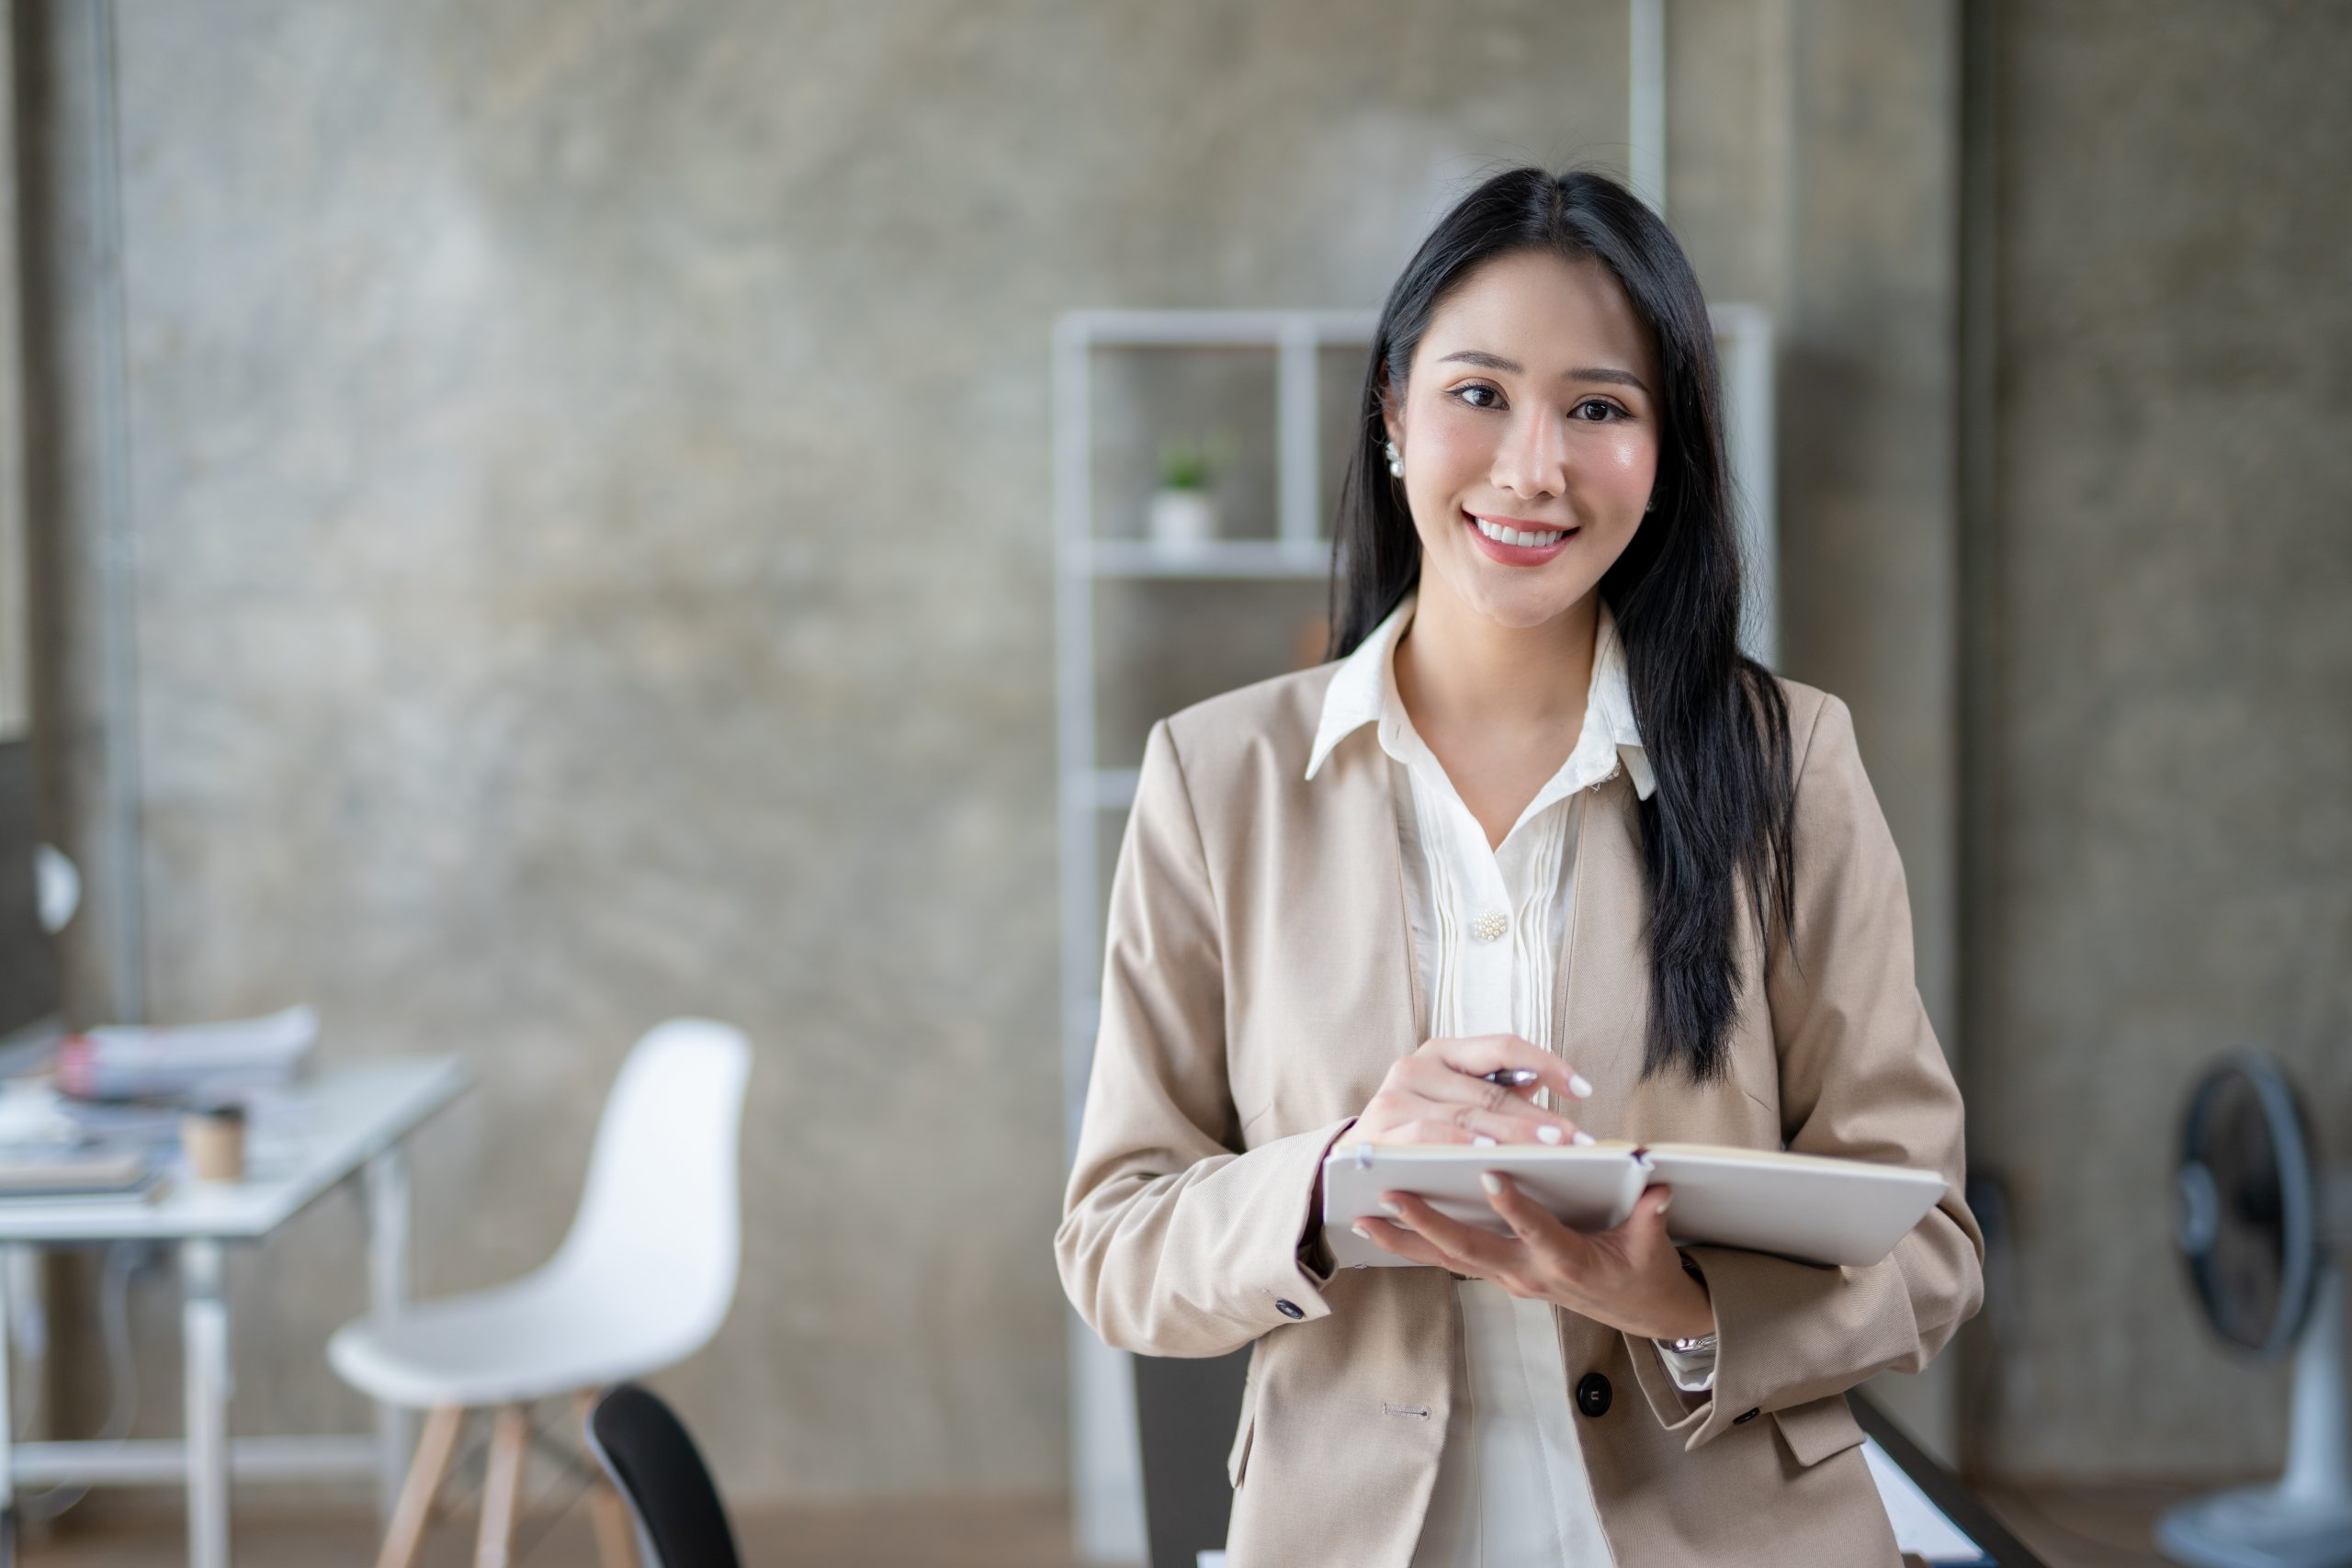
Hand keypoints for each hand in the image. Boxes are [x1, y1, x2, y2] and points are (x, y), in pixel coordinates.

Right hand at [1343, 1034, 1590, 1147]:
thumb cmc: (1416, 1132)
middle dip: (1540, 1117)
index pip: (1503, 1047)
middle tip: (1577, 1138)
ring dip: (1512, 1134)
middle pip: (1491, 1090)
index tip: (1583, 1090)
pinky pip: (1429, 1135)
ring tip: (1550, 1149)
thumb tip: (1548, 1093)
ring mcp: (1395, 1097)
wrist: (1350, 1165)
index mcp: (1442, 1053)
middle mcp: (1415, 1067)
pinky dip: (1461, 1142)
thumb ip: (1497, 1095)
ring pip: (1467, 1114)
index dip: (1546, 1064)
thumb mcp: (1456, 1105)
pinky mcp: (1380, 1130)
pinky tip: (1489, 1154)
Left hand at [1354, 1180, 1714, 1342]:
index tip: (1491, 1175)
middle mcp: (1528, 1274)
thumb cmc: (1644, 1272)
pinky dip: (1417, 1246)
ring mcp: (1509, 1277)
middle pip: (1471, 1251)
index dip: (1516, 1208)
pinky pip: (1451, 1261)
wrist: (1641, 1312)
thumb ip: (1651, 1216)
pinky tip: (1384, 1231)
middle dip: (1429, 1225)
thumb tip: (1657, 1184)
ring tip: (1364, 1220)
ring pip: (1449, 1260)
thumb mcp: (1653, 1247)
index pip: (1538, 1234)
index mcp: (1567, 1264)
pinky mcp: (1499, 1274)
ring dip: (1405, 1242)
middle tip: (1392, 1198)